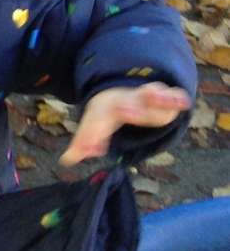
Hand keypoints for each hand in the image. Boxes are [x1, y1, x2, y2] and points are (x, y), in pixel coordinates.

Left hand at [59, 82, 192, 166]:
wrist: (121, 90)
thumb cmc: (107, 114)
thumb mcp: (93, 126)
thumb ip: (84, 142)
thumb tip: (65, 160)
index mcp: (105, 111)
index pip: (96, 123)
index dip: (91, 135)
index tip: (89, 148)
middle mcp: (125, 102)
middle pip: (126, 105)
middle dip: (128, 110)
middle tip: (126, 112)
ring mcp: (144, 97)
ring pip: (149, 96)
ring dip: (157, 99)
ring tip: (167, 102)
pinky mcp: (163, 96)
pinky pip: (171, 95)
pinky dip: (177, 98)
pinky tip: (183, 102)